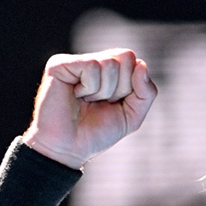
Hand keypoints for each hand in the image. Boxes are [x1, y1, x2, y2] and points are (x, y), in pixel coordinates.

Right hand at [21, 49, 156, 168]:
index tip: (114, 103)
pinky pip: (91, 66)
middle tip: (99, 103)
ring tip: (86, 101)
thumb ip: (146, 92)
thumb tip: (142, 64)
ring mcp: (76, 62)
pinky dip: (89, 88)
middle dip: (120, 87)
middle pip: (126, 57)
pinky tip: (76, 95)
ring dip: (103, 91)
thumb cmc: (97, 133)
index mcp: (110, 71)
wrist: (69, 148)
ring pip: (109, 63)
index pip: (134, 61)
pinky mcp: (60, 64)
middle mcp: (93, 62)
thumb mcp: (132, 115)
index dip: (132, 86)